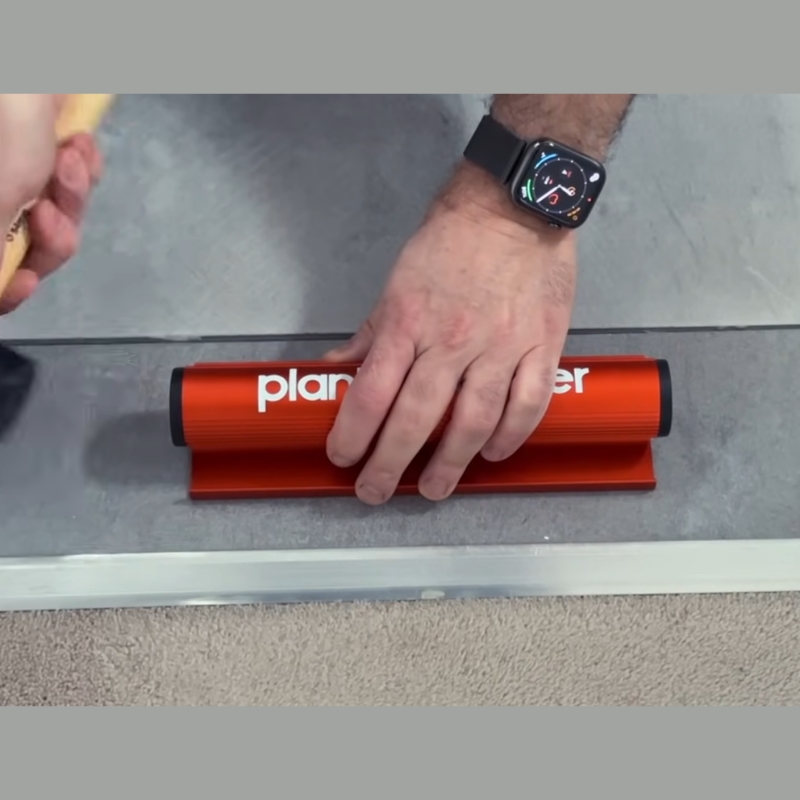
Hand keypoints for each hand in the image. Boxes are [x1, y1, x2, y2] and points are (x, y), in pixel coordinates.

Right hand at [0, 94, 102, 313]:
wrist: (30, 50)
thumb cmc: (8, 111)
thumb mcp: (0, 187)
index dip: (5, 288)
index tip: (26, 280)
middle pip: (29, 248)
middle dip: (53, 231)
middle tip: (52, 209)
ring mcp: (15, 175)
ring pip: (59, 217)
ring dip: (72, 195)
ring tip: (68, 155)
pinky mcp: (43, 156)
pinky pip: (75, 185)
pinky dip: (82, 170)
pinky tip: (77, 142)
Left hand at [324, 162, 577, 504]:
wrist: (514, 205)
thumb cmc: (450, 240)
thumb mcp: (397, 281)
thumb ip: (370, 332)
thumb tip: (337, 368)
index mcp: (409, 322)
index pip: (372, 393)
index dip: (353, 434)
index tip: (342, 459)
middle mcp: (452, 340)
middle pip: (417, 419)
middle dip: (390, 464)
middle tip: (376, 491)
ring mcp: (501, 346)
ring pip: (474, 421)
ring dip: (450, 463)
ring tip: (434, 488)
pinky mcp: (542, 345)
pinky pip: (528, 403)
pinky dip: (510, 437)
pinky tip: (494, 454)